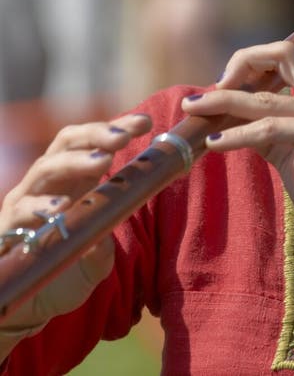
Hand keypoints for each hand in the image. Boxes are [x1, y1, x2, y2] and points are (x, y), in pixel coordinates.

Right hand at [0, 113, 150, 337]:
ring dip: (75, 162)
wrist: (28, 306)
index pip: (92, 141)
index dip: (117, 127)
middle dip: (97, 135)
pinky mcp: (7, 228)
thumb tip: (125, 217)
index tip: (145, 122)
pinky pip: (21, 210)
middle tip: (123, 138)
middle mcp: (47, 183)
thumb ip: (109, 236)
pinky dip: (41, 206)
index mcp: (73, 179)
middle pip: (68, 143)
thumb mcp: (97, 255)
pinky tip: (61, 208)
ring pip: (46, 167)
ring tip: (104, 162)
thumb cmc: (65, 271)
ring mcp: (24, 202)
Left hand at [181, 41, 293, 245]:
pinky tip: (214, 143)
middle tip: (215, 84)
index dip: (255, 61)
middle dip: (243, 60)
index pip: (289, 56)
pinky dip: (235, 134)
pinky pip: (268, 129)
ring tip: (193, 108)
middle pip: (284, 52)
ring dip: (222, 100)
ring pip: (265, 96)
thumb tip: (236, 126)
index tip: (227, 84)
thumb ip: (271, 136)